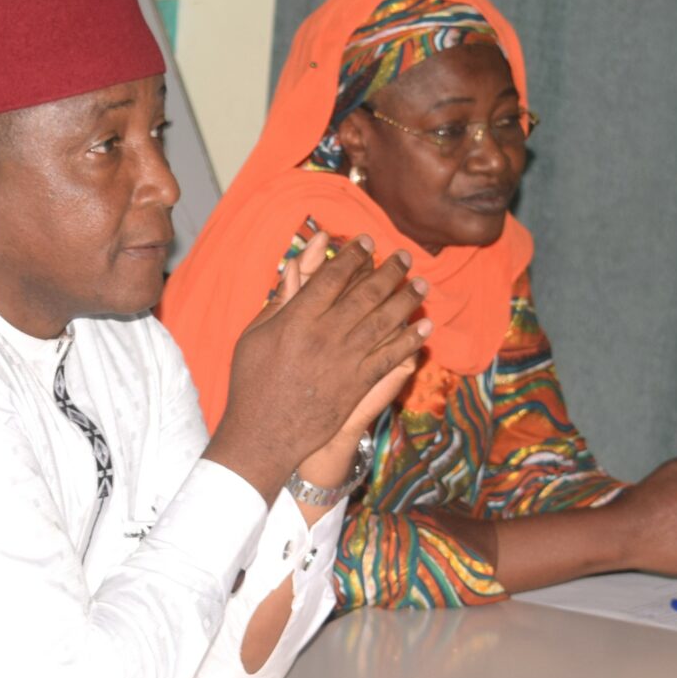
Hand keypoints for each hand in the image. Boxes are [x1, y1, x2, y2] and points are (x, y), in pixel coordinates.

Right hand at [208, 224, 426, 498]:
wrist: (264, 435)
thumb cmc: (251, 383)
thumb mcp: (254, 336)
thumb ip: (280, 302)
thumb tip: (296, 270)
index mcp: (296, 318)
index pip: (332, 275)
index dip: (353, 256)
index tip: (366, 242)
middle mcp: (325, 334)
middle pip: (365, 292)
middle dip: (388, 270)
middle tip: (403, 255)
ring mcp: (345, 360)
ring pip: (384, 320)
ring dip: (406, 299)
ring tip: (421, 284)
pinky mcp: (358, 384)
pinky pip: (390, 356)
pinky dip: (410, 340)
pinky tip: (424, 326)